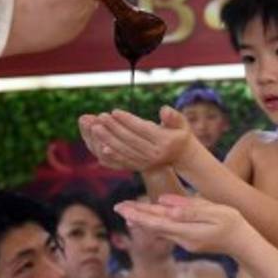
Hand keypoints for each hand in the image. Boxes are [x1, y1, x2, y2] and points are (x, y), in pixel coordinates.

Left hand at [79, 107, 195, 171]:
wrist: (182, 155)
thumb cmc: (180, 133)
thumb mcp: (181, 123)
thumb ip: (173, 117)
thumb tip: (164, 110)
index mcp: (164, 142)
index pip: (142, 129)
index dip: (127, 120)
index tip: (114, 111)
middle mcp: (155, 154)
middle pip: (130, 140)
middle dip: (114, 128)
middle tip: (100, 117)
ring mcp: (147, 162)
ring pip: (124, 151)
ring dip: (108, 140)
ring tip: (95, 128)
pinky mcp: (140, 166)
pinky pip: (123, 161)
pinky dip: (112, 155)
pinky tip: (100, 148)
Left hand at [115, 194, 245, 255]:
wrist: (243, 243)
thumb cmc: (232, 223)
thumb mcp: (215, 212)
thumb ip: (190, 209)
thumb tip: (165, 204)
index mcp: (187, 231)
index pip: (157, 221)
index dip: (139, 214)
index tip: (123, 207)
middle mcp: (182, 239)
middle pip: (154, 226)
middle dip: (136, 216)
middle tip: (118, 206)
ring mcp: (184, 242)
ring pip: (158, 229)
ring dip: (142, 220)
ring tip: (127, 211)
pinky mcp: (188, 241)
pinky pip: (166, 231)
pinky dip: (153, 225)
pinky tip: (146, 220)